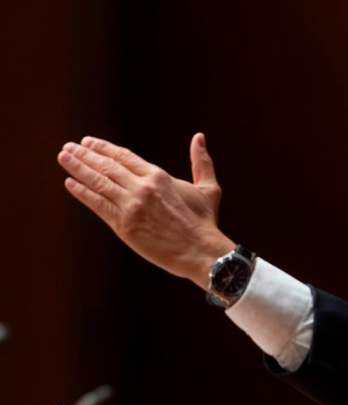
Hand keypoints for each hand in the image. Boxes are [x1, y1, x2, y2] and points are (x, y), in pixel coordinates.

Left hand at [57, 133, 234, 288]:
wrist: (199, 250)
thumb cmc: (205, 222)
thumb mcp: (207, 188)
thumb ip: (201, 162)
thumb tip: (199, 137)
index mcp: (159, 176)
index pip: (124, 157)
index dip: (104, 148)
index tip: (88, 142)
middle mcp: (142, 187)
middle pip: (107, 166)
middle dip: (85, 154)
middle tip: (69, 147)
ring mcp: (131, 205)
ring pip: (98, 182)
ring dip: (78, 168)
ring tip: (64, 157)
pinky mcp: (123, 225)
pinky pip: (98, 204)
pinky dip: (83, 192)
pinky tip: (71, 183)